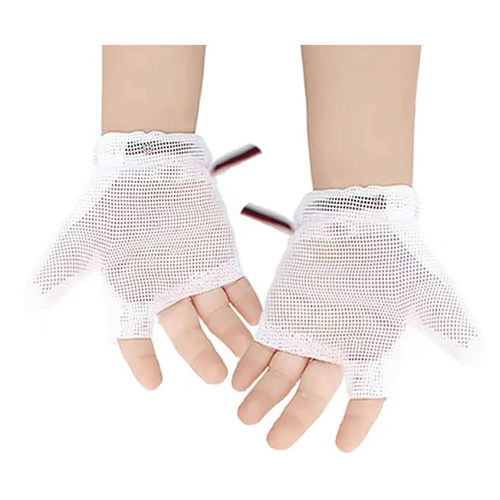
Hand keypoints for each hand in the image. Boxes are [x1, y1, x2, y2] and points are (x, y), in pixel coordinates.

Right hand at [28, 131, 262, 388]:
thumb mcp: (84, 235)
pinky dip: (248, 302)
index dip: (142, 360)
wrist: (152, 163)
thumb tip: (31, 303)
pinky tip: (258, 318)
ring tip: (248, 356)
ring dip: (232, 334)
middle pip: (186, 331)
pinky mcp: (221, 257)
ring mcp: (197, 274)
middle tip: (216, 377)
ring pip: (216, 313)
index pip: (135, 334)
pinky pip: (237, 285)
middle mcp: (167, 288)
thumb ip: (62, 269)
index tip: (154, 384)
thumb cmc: (116, 199)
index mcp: (135, 289)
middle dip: (200, 354)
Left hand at [235, 186, 481, 450]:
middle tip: (274, 443)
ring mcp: (306, 330)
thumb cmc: (391, 251)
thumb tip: (475, 354)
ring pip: (283, 373)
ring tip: (244, 417)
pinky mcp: (283, 312)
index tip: (342, 445)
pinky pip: (266, 344)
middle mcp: (336, 345)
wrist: (355, 217)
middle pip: (314, 392)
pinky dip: (252, 362)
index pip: (366, 393)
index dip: (357, 421)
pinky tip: (239, 380)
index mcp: (371, 346)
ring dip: (263, 396)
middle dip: (294, 417)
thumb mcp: (424, 287)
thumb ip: (445, 322)